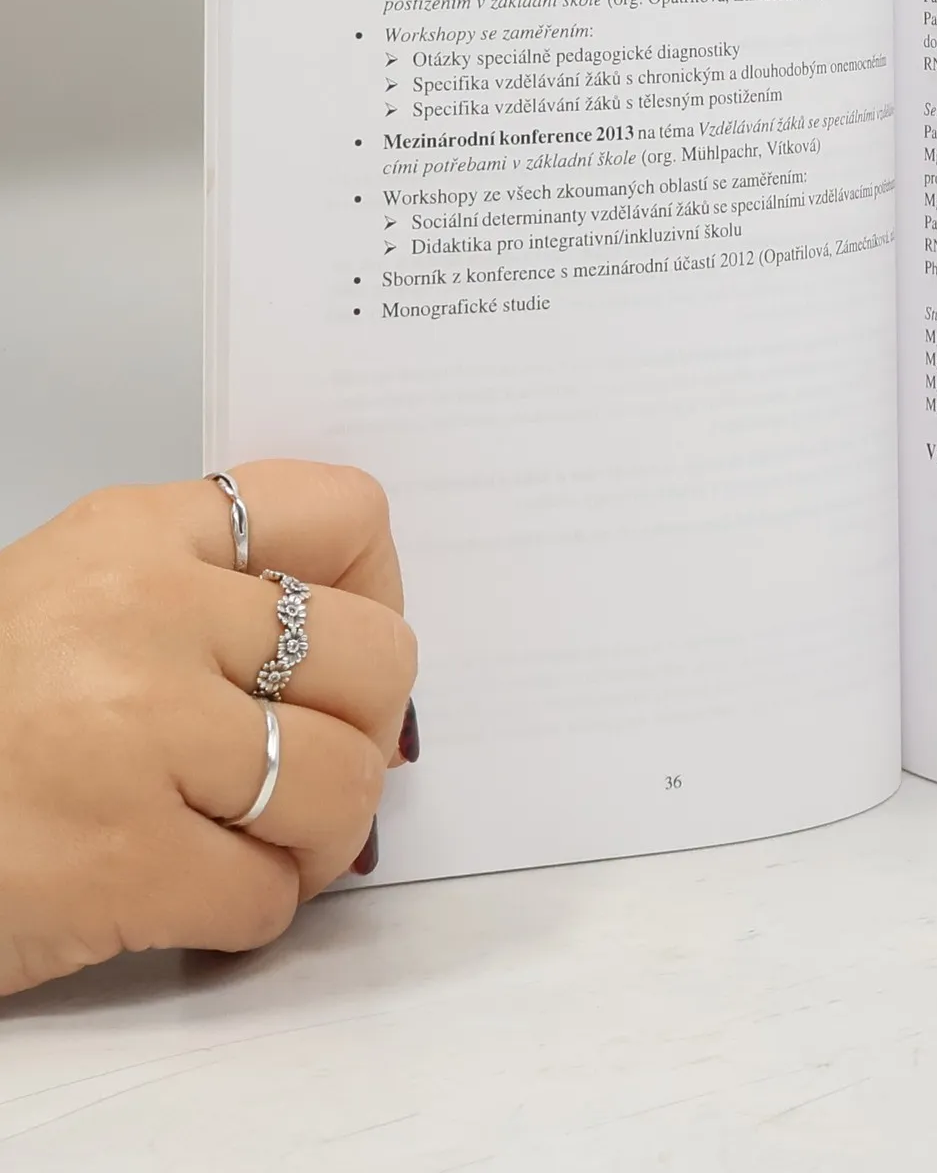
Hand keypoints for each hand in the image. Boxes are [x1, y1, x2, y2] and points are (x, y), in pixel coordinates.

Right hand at [0, 462, 416, 996]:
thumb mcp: (70, 597)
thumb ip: (205, 596)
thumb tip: (358, 657)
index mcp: (135, 534)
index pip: (345, 512)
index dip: (377, 588)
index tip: (350, 645)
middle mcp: (145, 614)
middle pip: (378, 656)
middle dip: (361, 728)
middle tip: (310, 763)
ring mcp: (137, 734)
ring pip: (345, 783)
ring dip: (318, 838)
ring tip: (256, 841)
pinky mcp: (120, 859)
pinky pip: (270, 895)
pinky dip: (248, 913)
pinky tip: (191, 897)